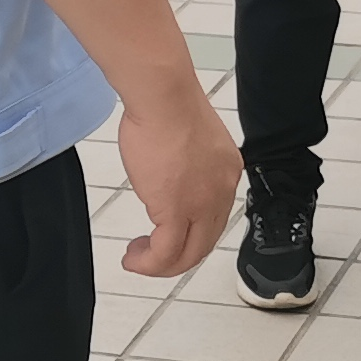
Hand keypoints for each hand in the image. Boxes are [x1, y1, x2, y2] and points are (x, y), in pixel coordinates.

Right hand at [114, 86, 243, 278]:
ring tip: (138, 258)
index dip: (190, 231)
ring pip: (188, 255)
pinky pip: (165, 254)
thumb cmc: (167, 103)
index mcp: (226, 171)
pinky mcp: (176, 210)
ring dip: (161, 264)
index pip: (214, 216)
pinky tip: (134, 258)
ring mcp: (202, 204)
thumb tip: (169, 174)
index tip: (166, 231)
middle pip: (204, 243)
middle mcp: (221, 191)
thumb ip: (185, 161)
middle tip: (152, 255)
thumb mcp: (187, 137)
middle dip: (177, 256)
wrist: (163, 96)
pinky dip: (148, 263)